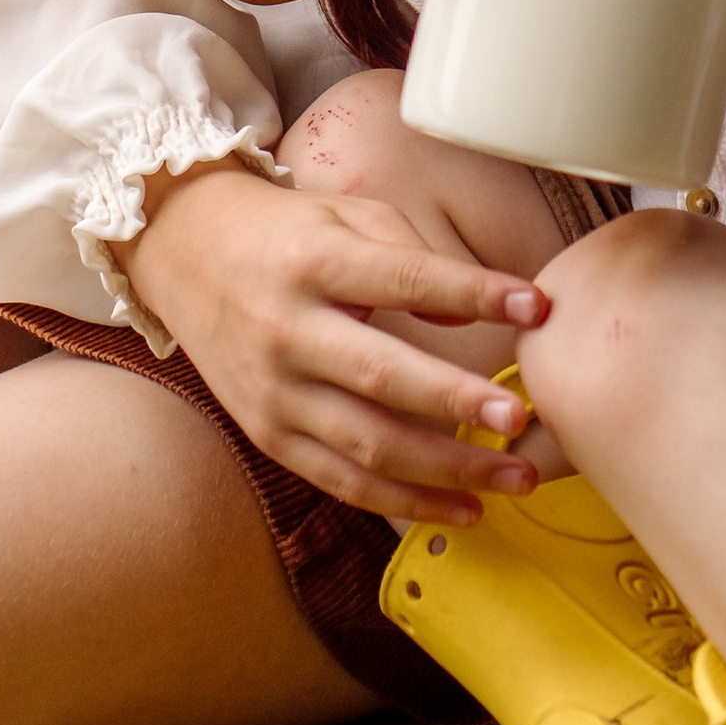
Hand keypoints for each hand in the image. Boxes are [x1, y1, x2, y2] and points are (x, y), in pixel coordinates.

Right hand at [120, 158, 548, 519]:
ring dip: (446, 470)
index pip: (407, 279)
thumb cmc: (287, 232)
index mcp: (315, 263)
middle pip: (383, 377)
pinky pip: (343, 480)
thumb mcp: (349, 217)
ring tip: (514, 477)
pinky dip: (404, 500)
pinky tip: (462, 507)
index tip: (537, 305)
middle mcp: (288, 331)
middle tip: (522, 419)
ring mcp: (275, 393)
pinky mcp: (270, 436)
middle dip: (458, 403)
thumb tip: (476, 311)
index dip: (474, 293)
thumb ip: (416, 257)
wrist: (188, 254)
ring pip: (367, 445)